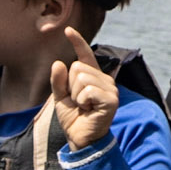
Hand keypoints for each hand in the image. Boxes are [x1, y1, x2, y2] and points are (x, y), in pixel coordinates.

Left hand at [50, 28, 117, 152]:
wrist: (80, 139)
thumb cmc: (73, 118)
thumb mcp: (60, 97)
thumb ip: (59, 81)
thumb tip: (59, 63)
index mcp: (93, 77)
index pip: (85, 56)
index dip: (78, 42)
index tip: (68, 30)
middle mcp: (104, 79)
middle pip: (78, 67)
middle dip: (70, 86)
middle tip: (78, 102)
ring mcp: (110, 88)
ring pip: (82, 77)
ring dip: (76, 95)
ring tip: (83, 107)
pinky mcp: (111, 99)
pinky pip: (88, 90)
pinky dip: (82, 100)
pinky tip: (88, 109)